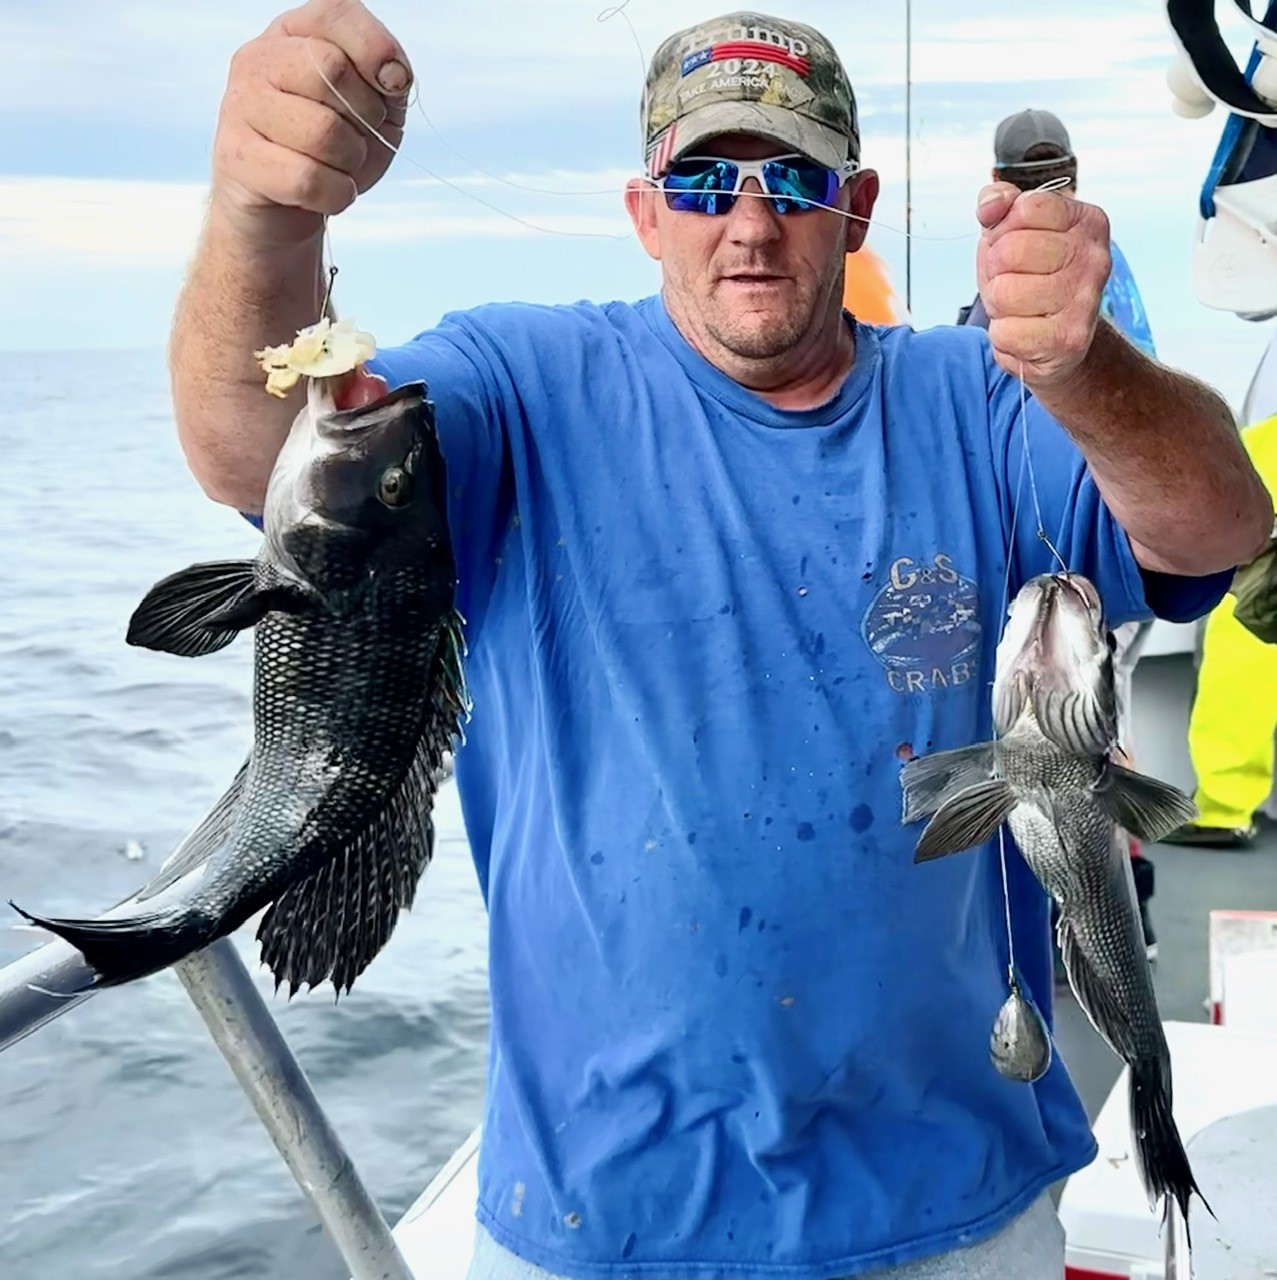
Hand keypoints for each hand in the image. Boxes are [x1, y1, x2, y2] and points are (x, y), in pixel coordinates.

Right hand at [211, 0, 412, 248]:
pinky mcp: (237, 158)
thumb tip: (393, 75)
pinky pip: (307, 178)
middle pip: (332, 70)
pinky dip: (335, 195)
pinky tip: (326, 192)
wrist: (288, 208)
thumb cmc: (332, 150)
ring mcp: (241, 106)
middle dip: (365, 116)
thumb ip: (388, 76)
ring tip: (336, 167)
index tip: (393, 85)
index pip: (337, 12)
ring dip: (350, 163)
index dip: (376, 49)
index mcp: (294, 34)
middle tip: (357, 138)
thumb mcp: (375, 106)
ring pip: (323, 132)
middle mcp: (258, 59)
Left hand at [975, 182, 1111, 387]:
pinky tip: (1023, 332)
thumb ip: (1000, 205)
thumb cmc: (1035, 282)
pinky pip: (1005, 331)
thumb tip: (990, 205)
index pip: (1027, 207)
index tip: (1012, 243)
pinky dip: (1002, 335)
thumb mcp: (1014, 233)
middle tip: (1014, 282)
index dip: (1003, 228)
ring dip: (998, 306)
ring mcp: (1084, 300)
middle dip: (996, 271)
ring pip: (1003, 292)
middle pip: (1009, 251)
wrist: (1060, 342)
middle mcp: (1093, 258)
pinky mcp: (1068, 339)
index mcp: (1086, 222)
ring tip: (1019, 308)